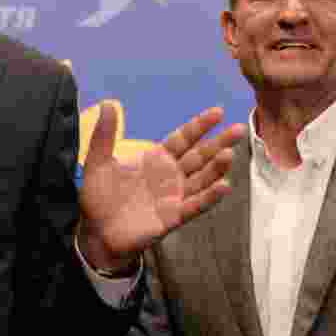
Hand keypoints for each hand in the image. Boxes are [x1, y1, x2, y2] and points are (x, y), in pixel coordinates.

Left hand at [77, 103, 245, 270]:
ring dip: (217, 168)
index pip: (183, 138)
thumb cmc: (99, 197)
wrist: (96, 232)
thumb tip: (108, 103)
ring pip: (202, 179)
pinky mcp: (172, 217)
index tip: (218, 111)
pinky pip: (195, 205)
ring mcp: (174, 196)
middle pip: (200, 156)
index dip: (200, 126)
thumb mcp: (98, 162)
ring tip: (229, 154)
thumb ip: (104, 135)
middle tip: (240, 129)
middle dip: (219, 142)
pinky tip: (224, 186)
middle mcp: (171, 176)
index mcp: (156, 159)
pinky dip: (210, 197)